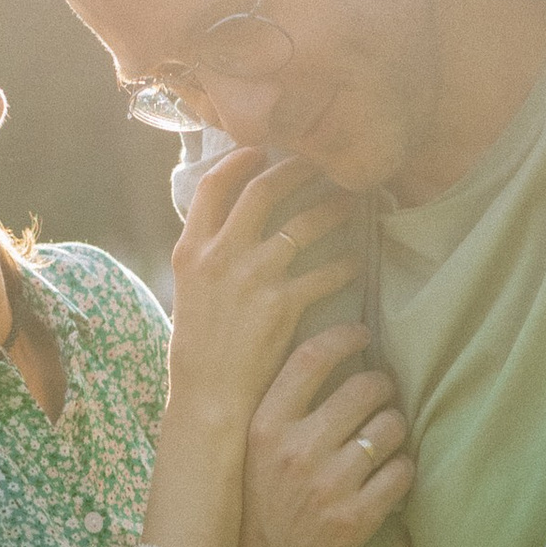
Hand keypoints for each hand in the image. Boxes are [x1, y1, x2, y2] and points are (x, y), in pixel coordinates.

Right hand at [166, 150, 357, 438]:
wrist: (208, 397)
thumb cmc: (200, 349)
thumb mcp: (189, 292)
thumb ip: (208, 256)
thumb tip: (232, 227)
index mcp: (191, 250)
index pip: (215, 187)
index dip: (241, 161)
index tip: (262, 149)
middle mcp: (220, 256)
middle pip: (263, 191)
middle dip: (297, 169)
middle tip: (323, 163)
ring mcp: (251, 278)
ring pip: (303, 224)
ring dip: (333, 209)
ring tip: (352, 205)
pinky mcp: (281, 306)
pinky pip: (324, 272)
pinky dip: (344, 265)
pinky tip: (355, 264)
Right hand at [239, 333, 415, 546]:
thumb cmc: (259, 501)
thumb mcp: (249, 449)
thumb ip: (276, 405)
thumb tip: (321, 351)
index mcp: (264, 427)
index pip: (310, 359)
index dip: (344, 337)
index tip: (361, 334)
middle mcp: (295, 451)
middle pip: (363, 388)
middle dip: (381, 386)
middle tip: (381, 394)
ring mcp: (327, 485)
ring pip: (389, 428)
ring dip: (394, 426)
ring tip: (383, 435)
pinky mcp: (355, 518)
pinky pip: (401, 471)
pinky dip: (401, 467)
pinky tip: (389, 472)